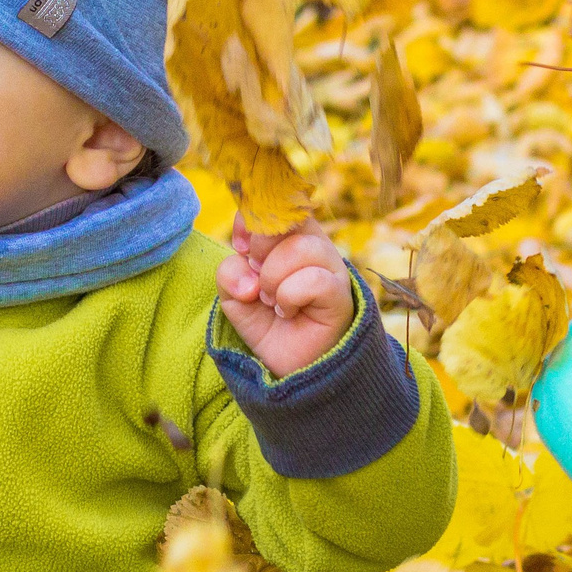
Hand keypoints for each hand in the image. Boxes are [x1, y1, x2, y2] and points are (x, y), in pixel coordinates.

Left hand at [216, 216, 354, 377]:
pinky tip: (288, 311)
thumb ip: (230, 274)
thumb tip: (249, 278)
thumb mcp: (236, 297)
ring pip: (301, 248)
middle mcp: (315, 246)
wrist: (289, 366)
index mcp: (291, 238)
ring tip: (272, 301)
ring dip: (273, 277)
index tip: (240, 248)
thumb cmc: (267, 325)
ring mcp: (331, 268)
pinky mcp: (341, 294)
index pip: (276, 205)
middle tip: (258, 281)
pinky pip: (313, 279)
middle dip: (260, 249)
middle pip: (288, 220)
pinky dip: (290, 296)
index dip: (251, 219)